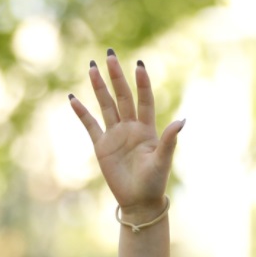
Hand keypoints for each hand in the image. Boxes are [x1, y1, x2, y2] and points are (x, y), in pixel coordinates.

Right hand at [69, 50, 183, 218]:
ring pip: (106, 105)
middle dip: (116, 76)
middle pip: (122, 96)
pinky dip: (82, 113)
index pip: (144, 100)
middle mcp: (130, 127)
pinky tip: (73, 99)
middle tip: (110, 55)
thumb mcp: (163, 160)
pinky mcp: (102, 146)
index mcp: (147, 129)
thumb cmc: (154, 182)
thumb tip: (182, 120)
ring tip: (92, 67)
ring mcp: (115, 135)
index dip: (142, 83)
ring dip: (99, 87)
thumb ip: (170, 140)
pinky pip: (90, 125)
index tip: (139, 64)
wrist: (138, 201)